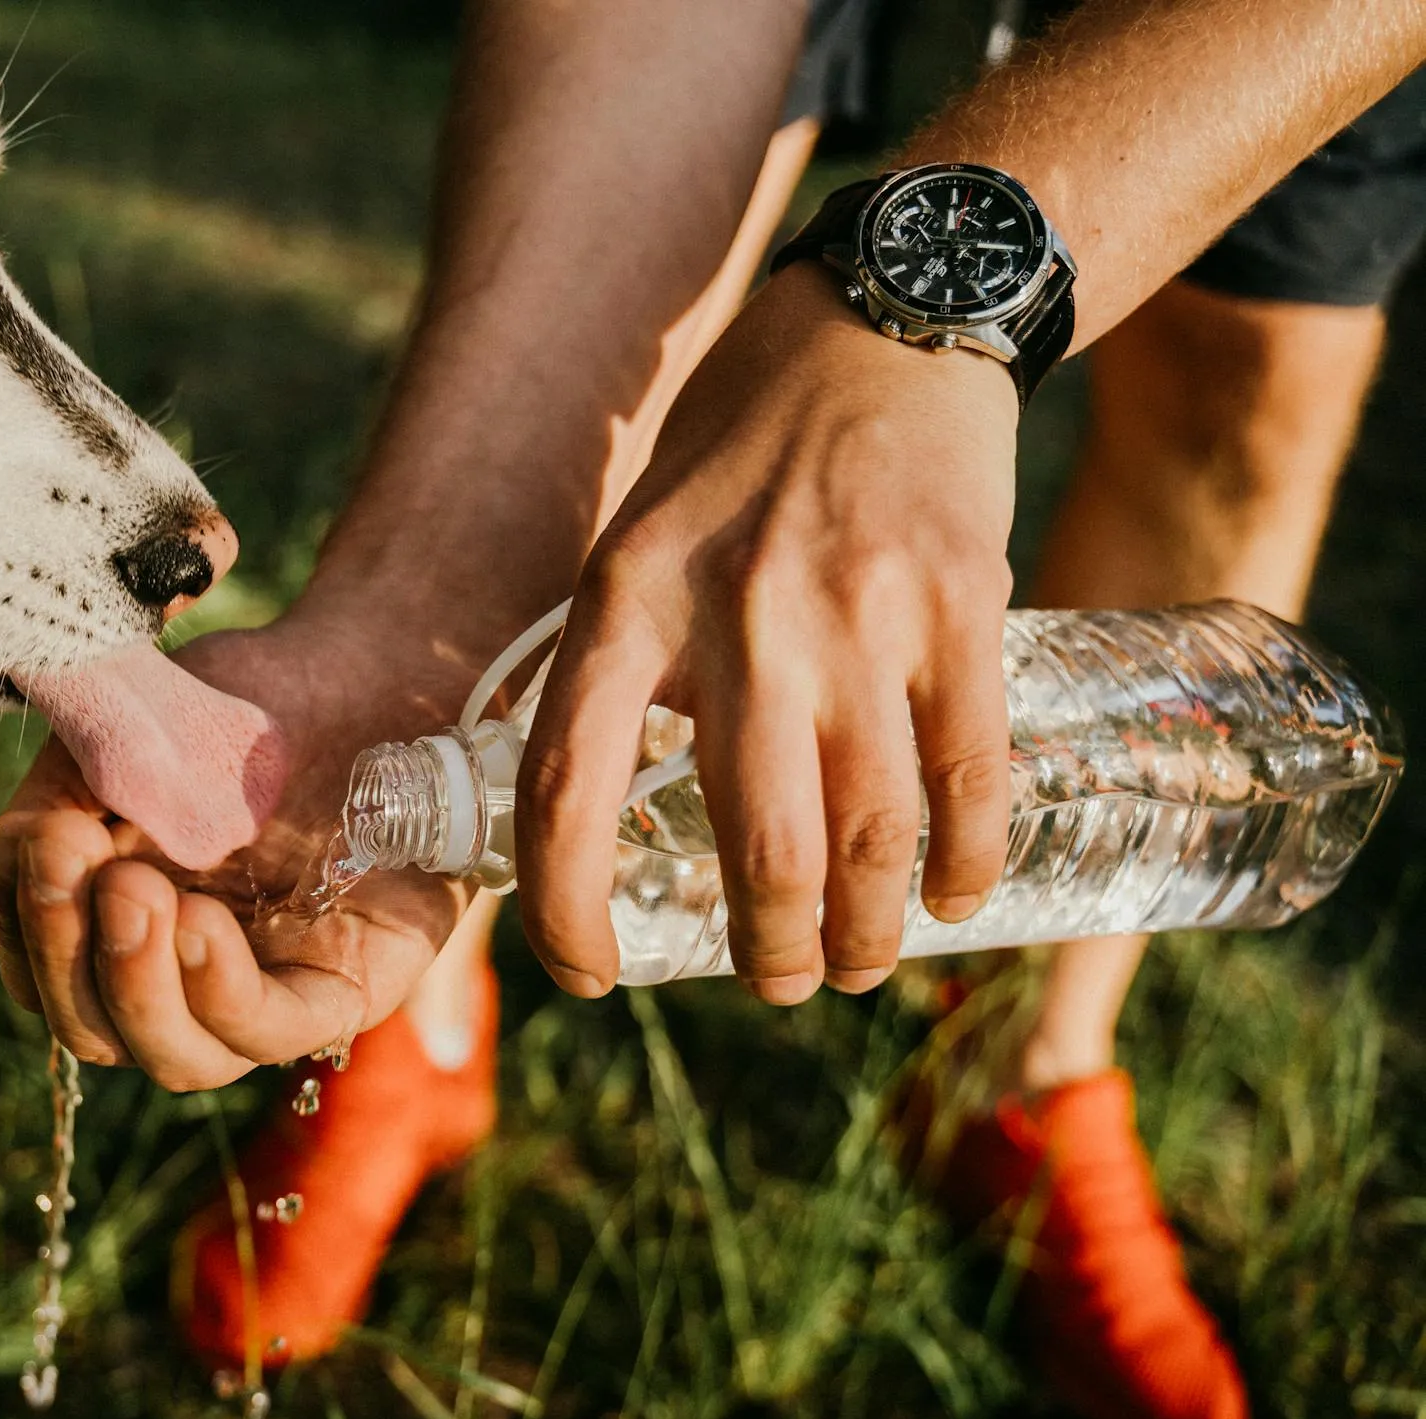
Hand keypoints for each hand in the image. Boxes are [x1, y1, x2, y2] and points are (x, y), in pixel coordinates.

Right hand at [0, 605, 478, 1088]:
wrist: (374, 673)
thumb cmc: (247, 702)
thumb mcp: (134, 727)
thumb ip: (66, 785)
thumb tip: (25, 850)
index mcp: (115, 916)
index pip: (40, 968)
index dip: (24, 920)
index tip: (38, 836)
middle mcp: (181, 970)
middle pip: (91, 1025)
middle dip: (66, 953)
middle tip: (72, 858)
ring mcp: (260, 990)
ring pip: (174, 1056)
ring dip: (135, 984)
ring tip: (138, 894)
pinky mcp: (339, 990)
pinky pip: (270, 1034)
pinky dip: (219, 991)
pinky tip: (198, 924)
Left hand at [516, 267, 1018, 1001]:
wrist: (881, 321)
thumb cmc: (737, 449)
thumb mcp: (634, 541)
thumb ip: (622, 669)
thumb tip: (609, 821)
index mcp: (626, 602)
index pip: (568, 788)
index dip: (565, 907)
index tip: (586, 969)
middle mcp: (738, 618)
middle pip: (759, 850)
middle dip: (769, 953)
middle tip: (777, 980)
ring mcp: (859, 615)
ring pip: (870, 837)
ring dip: (864, 935)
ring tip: (855, 964)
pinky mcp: (962, 605)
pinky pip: (970, 776)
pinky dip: (963, 864)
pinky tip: (952, 899)